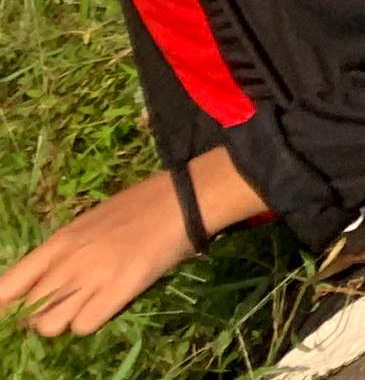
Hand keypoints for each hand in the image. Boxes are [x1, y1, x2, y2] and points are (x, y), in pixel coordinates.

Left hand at [0, 166, 210, 338]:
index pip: (7, 288)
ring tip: (87, 305)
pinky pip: (83, 327)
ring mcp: (91, 278)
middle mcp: (67, 263)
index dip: (5, 307)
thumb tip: (42, 284)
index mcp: (58, 244)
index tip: (17, 310)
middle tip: (66, 304)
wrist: (184, 200)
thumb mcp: (88, 224)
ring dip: (65, 321)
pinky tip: (107, 304)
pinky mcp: (118, 291)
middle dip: (42, 316)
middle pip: (29, 313)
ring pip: (50, 326)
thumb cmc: (139, 207)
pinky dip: (91, 321)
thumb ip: (61, 255)